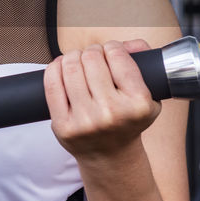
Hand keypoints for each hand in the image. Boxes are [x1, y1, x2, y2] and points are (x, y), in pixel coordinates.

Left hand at [43, 40, 161, 160]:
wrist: (110, 157)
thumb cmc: (128, 121)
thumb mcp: (148, 97)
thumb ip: (144, 64)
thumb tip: (133, 43)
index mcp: (138, 104)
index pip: (118, 56)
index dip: (112, 47)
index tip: (111, 51)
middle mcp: (112, 113)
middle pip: (91, 59)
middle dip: (92, 51)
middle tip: (93, 57)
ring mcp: (86, 121)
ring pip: (70, 67)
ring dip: (73, 57)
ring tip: (78, 60)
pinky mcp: (63, 126)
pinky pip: (51, 84)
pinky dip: (54, 68)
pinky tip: (61, 66)